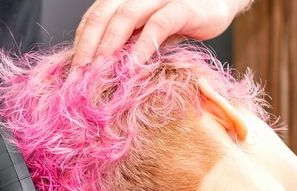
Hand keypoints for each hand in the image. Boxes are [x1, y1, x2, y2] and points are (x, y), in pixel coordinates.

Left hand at [72, 0, 252, 65]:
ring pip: (123, 17)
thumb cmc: (184, 17)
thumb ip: (129, 43)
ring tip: (98, 72)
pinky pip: (157, 26)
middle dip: (87, 47)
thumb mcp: (149, 31)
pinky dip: (141, 47)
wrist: (224, 1)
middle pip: (102, 15)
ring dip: (108, 47)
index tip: (72, 69)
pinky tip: (132, 67)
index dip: (81, 41)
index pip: (94, 17)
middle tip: (78, 76)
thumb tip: (101, 71)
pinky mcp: (184, 8)